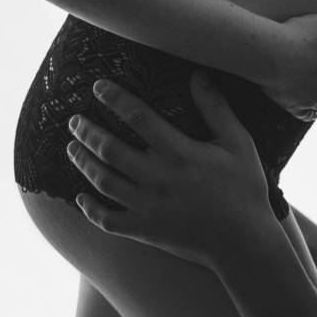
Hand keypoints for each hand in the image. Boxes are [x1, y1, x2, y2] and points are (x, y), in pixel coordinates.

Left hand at [66, 73, 273, 265]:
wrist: (244, 242)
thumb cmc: (244, 188)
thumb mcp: (237, 142)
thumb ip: (216, 107)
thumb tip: (198, 74)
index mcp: (179, 152)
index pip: (138, 117)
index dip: (115, 98)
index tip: (98, 87)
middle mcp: (157, 178)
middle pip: (110, 149)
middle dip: (87, 131)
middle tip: (74, 119)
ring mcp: (147, 207)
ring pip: (103, 181)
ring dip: (82, 162)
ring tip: (71, 148)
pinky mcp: (144, 231)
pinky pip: (108, 220)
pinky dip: (90, 209)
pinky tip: (80, 197)